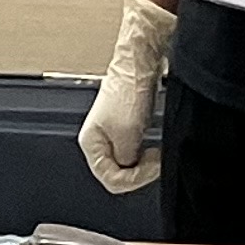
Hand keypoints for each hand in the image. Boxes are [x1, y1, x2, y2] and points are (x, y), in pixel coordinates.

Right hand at [78, 0, 174, 193]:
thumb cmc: (128, 90)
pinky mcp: (126, 127)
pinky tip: (153, 144)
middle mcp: (97, 140)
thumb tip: (130, 169)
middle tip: (154, 160)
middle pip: (118, 173)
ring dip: (143, 161)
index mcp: (90, 144)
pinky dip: (146, 152)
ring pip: (128, 162)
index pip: (110, 179)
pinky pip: (135, 150)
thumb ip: (126, 159)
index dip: (134, 178)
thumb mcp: (127, 134)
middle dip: (139, 170)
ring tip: (154, 152)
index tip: (151, 168)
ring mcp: (112, 134)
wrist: (138, 66)